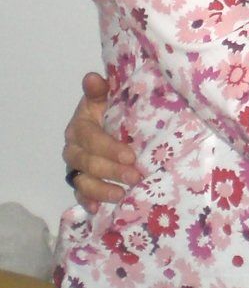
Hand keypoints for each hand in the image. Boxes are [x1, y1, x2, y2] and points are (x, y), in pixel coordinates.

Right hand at [63, 72, 140, 212]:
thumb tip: (92, 78)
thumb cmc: (109, 110)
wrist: (108, 122)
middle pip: (87, 163)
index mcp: (79, 127)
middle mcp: (73, 149)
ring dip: (101, 190)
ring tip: (121, 195)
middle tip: (135, 176)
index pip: (91, 139)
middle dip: (111, 171)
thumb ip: (100, 90)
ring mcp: (75, 167)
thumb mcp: (106, 97)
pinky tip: (99, 209)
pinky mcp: (80, 181)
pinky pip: (80, 194)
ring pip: (82, 181)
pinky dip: (88, 202)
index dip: (108, 148)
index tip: (129, 156)